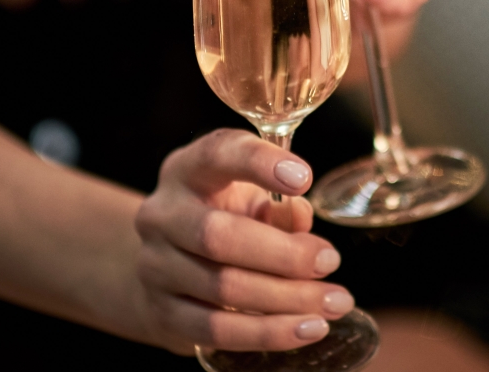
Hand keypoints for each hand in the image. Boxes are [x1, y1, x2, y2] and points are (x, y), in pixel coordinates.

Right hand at [134, 130, 354, 353]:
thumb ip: (278, 206)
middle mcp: (162, 214)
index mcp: (187, 170)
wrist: (166, 265)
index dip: (259, 164)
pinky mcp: (162, 313)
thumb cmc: (224, 218)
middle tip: (330, 261)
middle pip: (218, 236)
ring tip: (333, 303)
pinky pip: (216, 330)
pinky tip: (305, 329)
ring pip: (222, 288)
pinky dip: (267, 332)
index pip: (218, 154)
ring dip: (287, 299)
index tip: (304, 178)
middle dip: (284, 254)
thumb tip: (302, 219)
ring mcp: (154, 266)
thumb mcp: (249, 198)